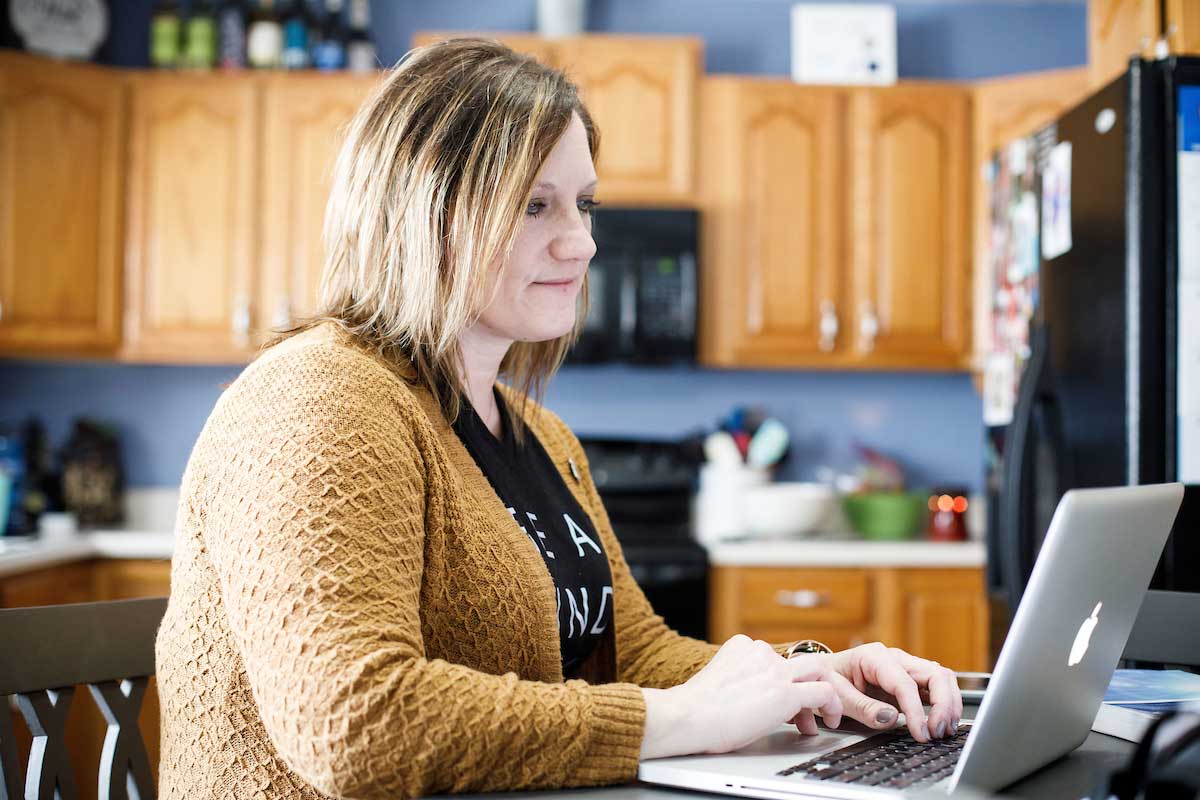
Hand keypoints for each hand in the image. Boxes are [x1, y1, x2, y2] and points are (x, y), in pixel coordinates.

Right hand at [640, 635, 843, 758]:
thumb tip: (754, 698)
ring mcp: (774, 670)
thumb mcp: (720, 679)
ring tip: (826, 717)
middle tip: (810, 707)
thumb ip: (740, 678)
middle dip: (809, 684)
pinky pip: (824, 692)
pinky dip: (832, 706)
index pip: (776, 658)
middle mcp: (760, 651)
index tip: (783, 703)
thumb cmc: (697, 709)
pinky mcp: (785, 692)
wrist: (688, 716)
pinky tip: (829, 720)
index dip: (784, 682)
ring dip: (825, 693)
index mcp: (741, 646)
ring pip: (818, 670)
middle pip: (800, 660)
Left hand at [789, 642, 962, 742]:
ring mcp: (904, 668)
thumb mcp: (836, 694)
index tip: (921, 734)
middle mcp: (895, 658)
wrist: (820, 673)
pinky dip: (943, 705)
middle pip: (935, 674)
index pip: (905, 683)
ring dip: (948, 704)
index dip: (916, 710)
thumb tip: (891, 719)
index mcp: (874, 657)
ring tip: (943, 731)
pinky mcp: (909, 681)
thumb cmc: (825, 679)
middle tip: (936, 732)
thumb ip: (862, 707)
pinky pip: (935, 688)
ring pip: (941, 678)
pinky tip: (941, 724)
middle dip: (943, 704)